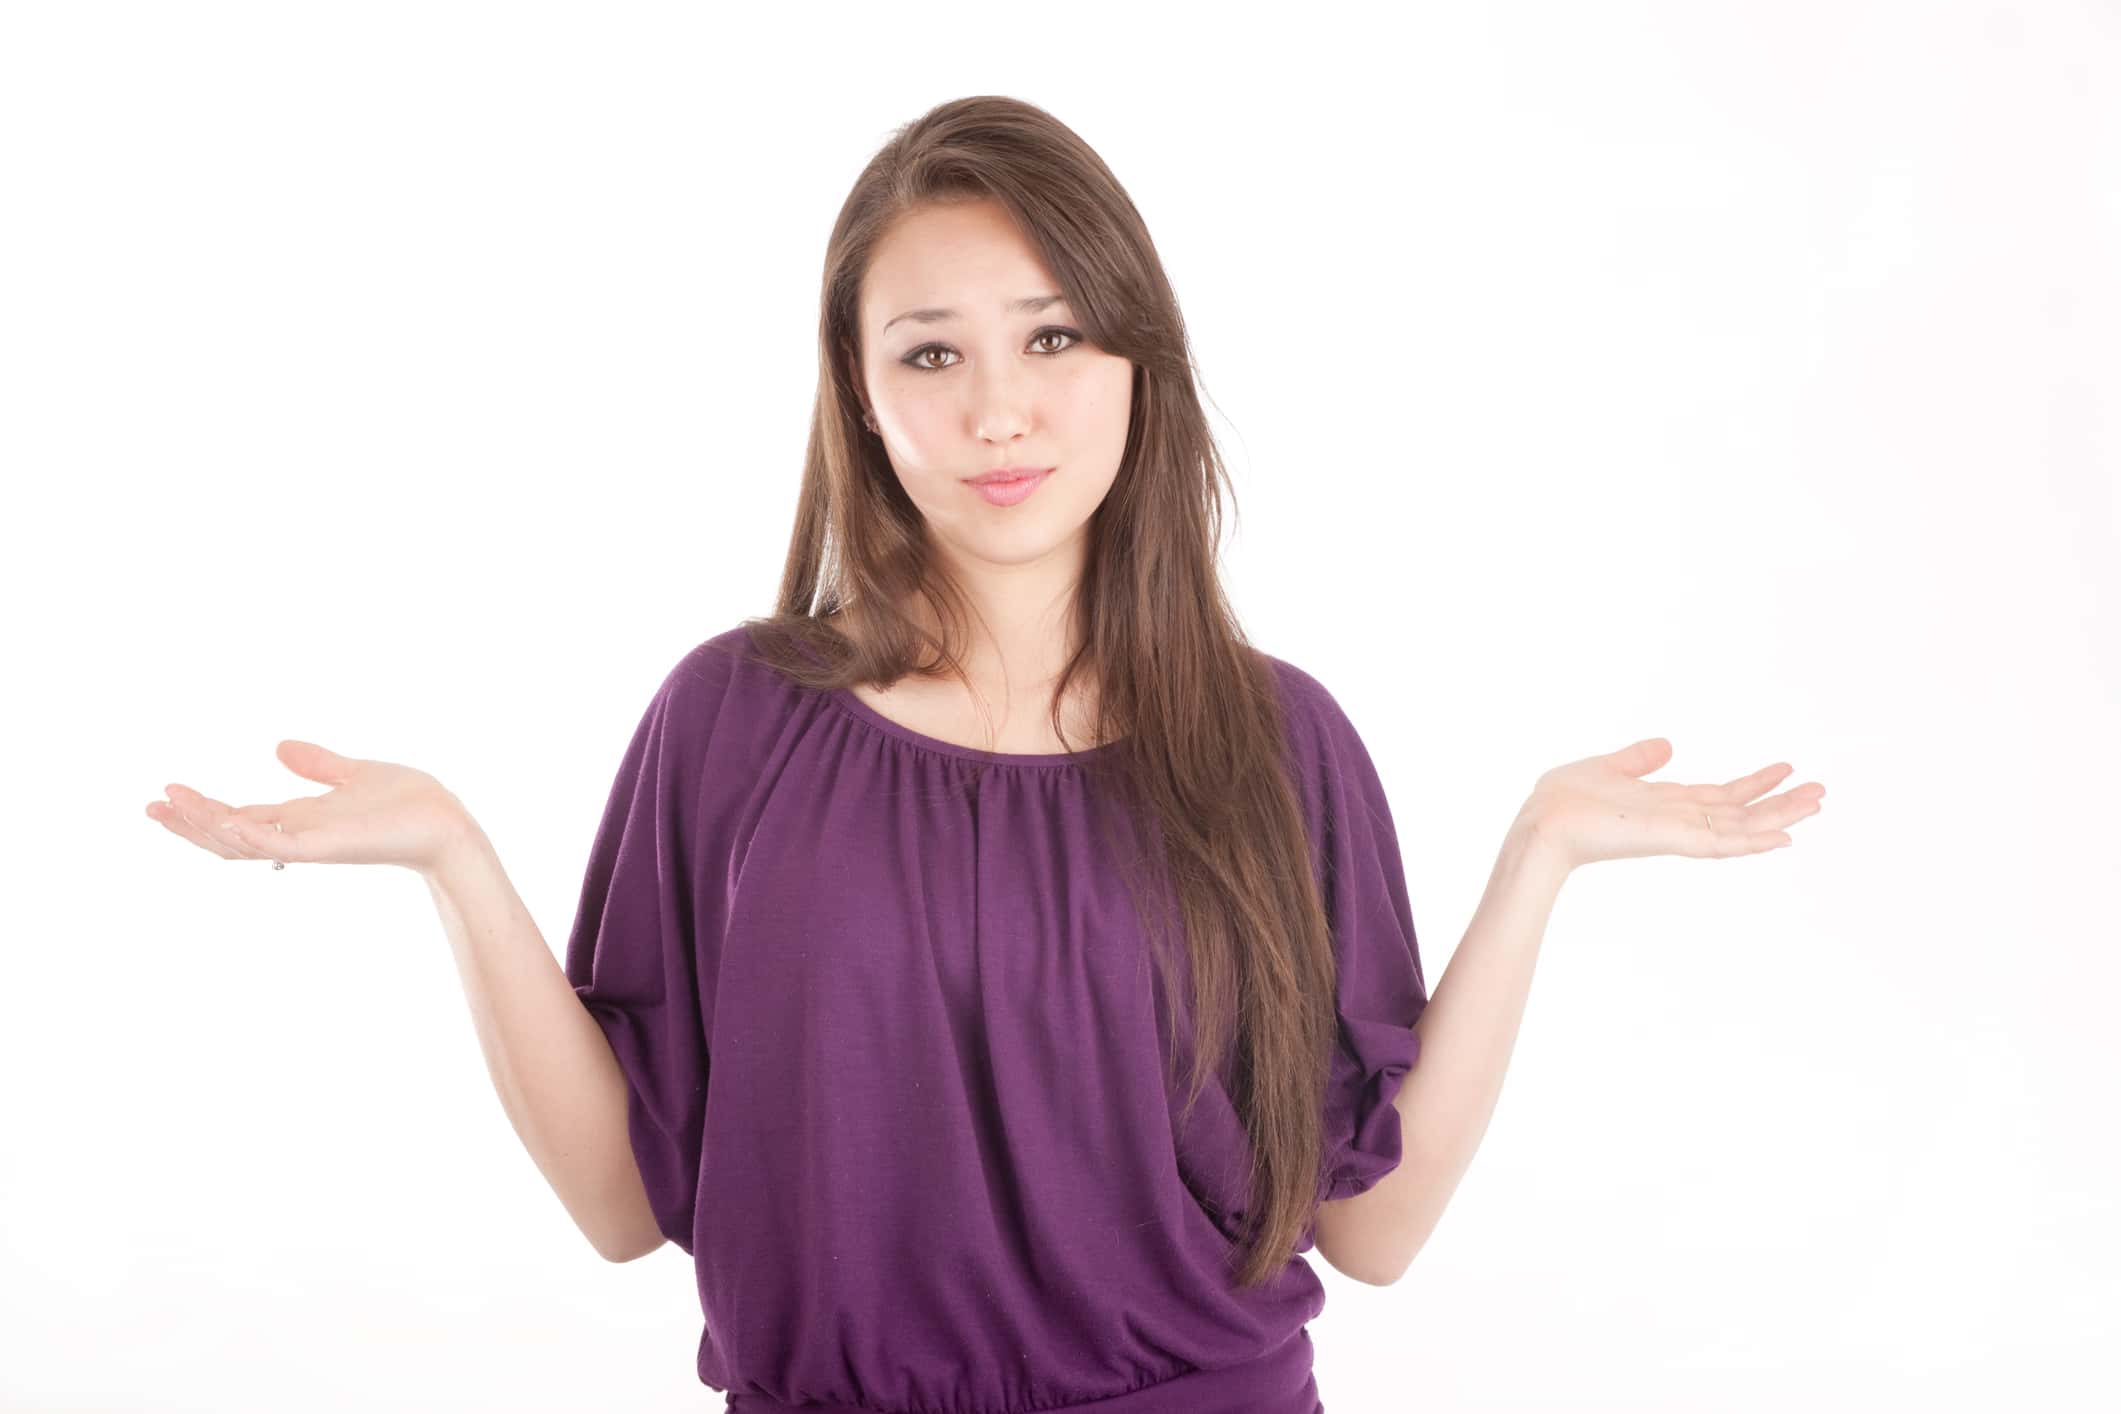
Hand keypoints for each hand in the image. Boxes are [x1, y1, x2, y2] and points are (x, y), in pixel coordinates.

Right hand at [147, 740, 474, 874]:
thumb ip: (317, 764)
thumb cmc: (411, 804)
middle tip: (151, 807)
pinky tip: (222, 818)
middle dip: (189, 823)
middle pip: (228, 835)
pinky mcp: (326, 846)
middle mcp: (298, 834)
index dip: (202, 809)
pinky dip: (245, 834)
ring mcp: (309, 843)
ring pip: (242, 842)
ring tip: (172, 804)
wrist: (448, 825)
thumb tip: (279, 744)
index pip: (239, 817)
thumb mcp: (354, 773)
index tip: (166, 793)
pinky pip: (275, 845)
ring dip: (205, 825)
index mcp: (301, 818)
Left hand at [1517, 737, 1823, 872]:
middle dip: (1780, 803)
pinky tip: (1783, 837)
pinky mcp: (1671, 840)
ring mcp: (1678, 832)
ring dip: (1780, 816)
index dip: (1753, 784)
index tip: (1785, 769)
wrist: (1541, 823)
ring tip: (1817, 803)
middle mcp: (1678, 820)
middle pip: (1741, 813)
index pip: (1720, 796)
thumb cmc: (1562, 801)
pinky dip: (1753, 841)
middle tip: (1821, 792)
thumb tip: (1668, 745)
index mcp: (1666, 804)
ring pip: (1741, 827)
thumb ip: (1638, 759)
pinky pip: (1721, 843)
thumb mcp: (1607, 767)